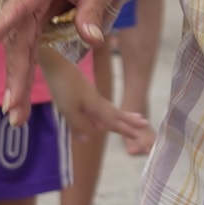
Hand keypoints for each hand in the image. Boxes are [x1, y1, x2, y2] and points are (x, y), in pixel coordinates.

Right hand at [0, 0, 117, 131]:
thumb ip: (93, 10)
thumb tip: (93, 42)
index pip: (18, 6)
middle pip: (17, 40)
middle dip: (14, 75)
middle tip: (11, 107)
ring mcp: (25, 12)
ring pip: (18, 51)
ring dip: (17, 83)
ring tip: (16, 115)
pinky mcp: (29, 24)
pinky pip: (24, 52)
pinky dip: (22, 76)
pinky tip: (18, 101)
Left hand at [34, 43, 156, 155]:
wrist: (58, 64)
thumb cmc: (63, 87)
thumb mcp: (68, 109)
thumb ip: (78, 124)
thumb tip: (86, 140)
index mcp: (95, 106)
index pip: (113, 121)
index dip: (125, 129)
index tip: (138, 136)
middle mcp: (97, 101)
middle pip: (117, 113)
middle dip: (130, 119)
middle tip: (145, 123)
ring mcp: (91, 96)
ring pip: (110, 109)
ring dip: (122, 115)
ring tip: (134, 117)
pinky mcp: (85, 92)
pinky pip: (101, 107)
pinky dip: (107, 114)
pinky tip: (99, 121)